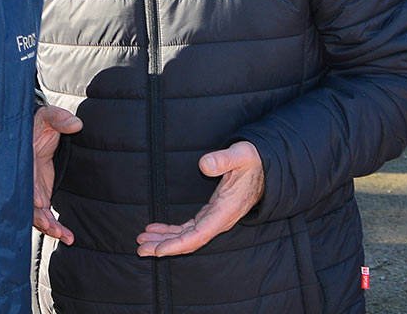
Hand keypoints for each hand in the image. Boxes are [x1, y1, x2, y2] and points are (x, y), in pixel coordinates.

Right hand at [33, 104, 82, 243]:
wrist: (38, 132)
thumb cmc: (41, 124)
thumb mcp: (48, 118)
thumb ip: (60, 119)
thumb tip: (76, 124)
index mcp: (22, 160)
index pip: (23, 178)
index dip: (29, 191)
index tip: (38, 202)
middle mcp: (24, 178)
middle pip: (26, 202)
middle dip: (38, 216)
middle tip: (50, 227)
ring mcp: (31, 189)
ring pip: (35, 213)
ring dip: (47, 225)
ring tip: (61, 234)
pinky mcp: (40, 195)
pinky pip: (44, 215)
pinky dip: (54, 226)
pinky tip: (67, 237)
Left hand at [136, 140, 263, 255]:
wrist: (265, 168)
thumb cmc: (252, 161)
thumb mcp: (241, 155)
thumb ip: (224, 159)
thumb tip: (204, 165)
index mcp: (225, 211)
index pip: (199, 235)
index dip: (178, 244)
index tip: (159, 249)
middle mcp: (219, 220)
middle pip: (189, 241)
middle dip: (165, 246)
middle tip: (140, 250)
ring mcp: (214, 218)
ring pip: (186, 236)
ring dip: (164, 240)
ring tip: (142, 242)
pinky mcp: (211, 214)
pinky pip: (188, 228)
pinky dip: (171, 230)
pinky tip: (154, 229)